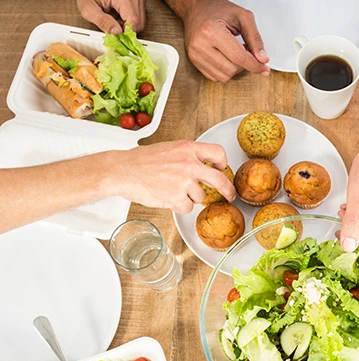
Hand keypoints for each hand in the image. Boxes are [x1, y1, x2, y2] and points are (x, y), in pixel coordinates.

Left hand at [77, 0, 145, 33]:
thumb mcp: (89, 7)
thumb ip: (102, 21)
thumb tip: (116, 33)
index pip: (134, 22)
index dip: (125, 32)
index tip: (116, 35)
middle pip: (139, 22)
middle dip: (127, 29)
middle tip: (113, 28)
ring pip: (141, 20)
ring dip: (128, 25)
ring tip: (115, 20)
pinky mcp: (138, 1)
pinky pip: (139, 14)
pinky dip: (129, 19)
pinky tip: (119, 15)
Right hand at [105, 140, 235, 212]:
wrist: (122, 171)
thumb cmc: (141, 161)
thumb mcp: (169, 149)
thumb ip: (187, 156)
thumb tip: (202, 166)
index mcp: (187, 148)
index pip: (218, 153)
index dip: (223, 163)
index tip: (222, 169)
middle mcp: (189, 164)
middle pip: (220, 180)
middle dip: (227, 190)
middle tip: (229, 195)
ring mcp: (184, 182)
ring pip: (200, 197)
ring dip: (190, 197)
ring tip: (171, 189)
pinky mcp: (177, 198)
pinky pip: (187, 207)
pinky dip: (179, 206)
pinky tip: (167, 197)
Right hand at [179, 0, 269, 81]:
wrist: (196, 8)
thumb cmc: (218, 9)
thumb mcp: (242, 17)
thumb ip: (255, 39)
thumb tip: (263, 60)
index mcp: (212, 30)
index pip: (238, 57)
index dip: (254, 65)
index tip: (264, 68)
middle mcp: (200, 44)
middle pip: (232, 69)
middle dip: (244, 64)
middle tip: (244, 50)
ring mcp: (195, 55)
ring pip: (224, 76)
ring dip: (234, 69)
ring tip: (233, 52)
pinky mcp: (194, 62)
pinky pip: (215, 77)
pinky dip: (225, 71)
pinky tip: (225, 58)